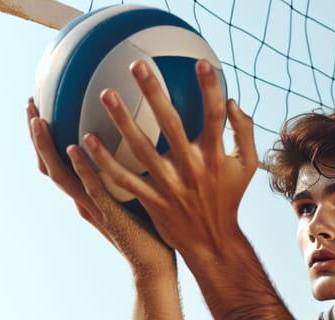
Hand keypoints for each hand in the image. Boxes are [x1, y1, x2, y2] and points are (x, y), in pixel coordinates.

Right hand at [27, 99, 174, 280]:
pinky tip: (75, 147)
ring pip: (61, 176)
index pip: (59, 163)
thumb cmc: (153, 233)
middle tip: (30, 104)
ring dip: (48, 148)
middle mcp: (84, 202)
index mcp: (88, 196)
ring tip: (38, 120)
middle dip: (37, 136)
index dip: (46, 137)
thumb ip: (134, 170)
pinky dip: (81, 169)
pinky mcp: (111, 217)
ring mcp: (95, 210)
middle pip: (50, 165)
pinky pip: (92, 189)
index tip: (42, 106)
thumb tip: (144, 135)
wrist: (156, 268)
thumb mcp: (140, 193)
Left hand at [79, 59, 258, 268]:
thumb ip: (244, 133)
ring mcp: (171, 187)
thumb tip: (233, 101)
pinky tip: (87, 141)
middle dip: (155, 94)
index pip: (215, 117)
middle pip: (172, 126)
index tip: (203, 62)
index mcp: (216, 158)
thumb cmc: (229, 198)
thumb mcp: (247, 167)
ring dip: (123, 122)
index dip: (210, 90)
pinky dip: (106, 162)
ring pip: (143, 150)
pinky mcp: (154, 202)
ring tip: (106, 94)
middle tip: (138, 65)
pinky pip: (125, 180)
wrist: (213, 242)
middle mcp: (193, 170)